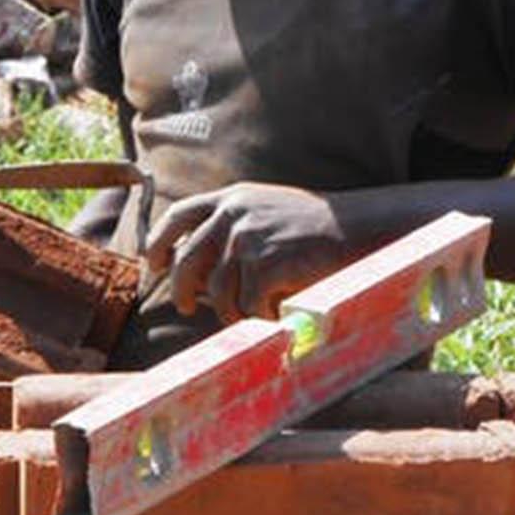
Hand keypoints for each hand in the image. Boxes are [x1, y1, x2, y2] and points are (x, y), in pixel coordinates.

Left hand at [144, 183, 348, 321]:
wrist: (360, 227)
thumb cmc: (316, 227)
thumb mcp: (266, 212)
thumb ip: (232, 228)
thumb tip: (194, 269)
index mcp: (231, 198)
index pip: (178, 215)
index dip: (159, 241)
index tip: (153, 263)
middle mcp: (233, 214)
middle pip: (186, 259)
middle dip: (180, 289)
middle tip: (184, 306)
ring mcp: (248, 238)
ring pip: (218, 291)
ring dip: (231, 310)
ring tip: (250, 314)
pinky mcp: (266, 263)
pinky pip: (248, 305)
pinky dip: (260, 316)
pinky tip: (277, 312)